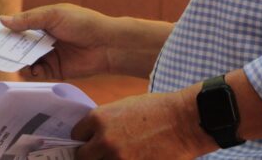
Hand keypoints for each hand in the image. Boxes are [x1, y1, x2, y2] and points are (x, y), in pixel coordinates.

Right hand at [0, 3, 115, 79]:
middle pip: (19, 44)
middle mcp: (43, 38)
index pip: (18, 25)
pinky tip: (29, 69)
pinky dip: (30, 72)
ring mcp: (48, 55)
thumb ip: (28, 19)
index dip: (5, 29)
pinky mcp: (54, 70)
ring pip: (25, 59)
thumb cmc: (82, 23)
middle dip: (7, 47)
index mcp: (42, 21)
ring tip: (9, 61)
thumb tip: (2, 20)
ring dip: (17, 60)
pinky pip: (36, 73)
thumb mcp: (53, 15)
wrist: (107, 44)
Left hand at [72, 91, 210, 159]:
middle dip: (90, 155)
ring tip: (119, 155)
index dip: (84, 138)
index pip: (77, 135)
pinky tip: (132, 158)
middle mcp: (104, 141)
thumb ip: (106, 121)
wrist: (184, 121)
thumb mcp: (125, 107)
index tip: (89, 141)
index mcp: (99, 119)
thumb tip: (96, 134)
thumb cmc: (159, 109)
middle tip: (100, 154)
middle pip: (82, 157)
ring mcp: (118, 159)